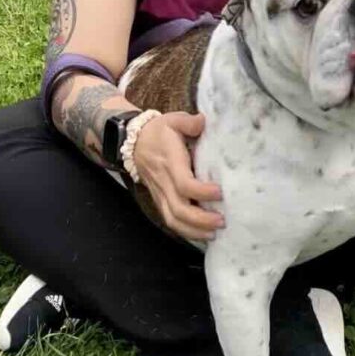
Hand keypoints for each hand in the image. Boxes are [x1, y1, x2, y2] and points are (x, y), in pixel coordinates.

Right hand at [132, 111, 222, 242]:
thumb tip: (203, 122)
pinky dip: (185, 231)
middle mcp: (164, 182)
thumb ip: (189, 122)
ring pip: (173, 219)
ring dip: (193, 230)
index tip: (220, 192)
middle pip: (179, 209)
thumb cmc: (158, 132)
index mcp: (170, 162)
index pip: (184, 183)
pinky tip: (202, 235)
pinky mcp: (159, 200)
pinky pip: (170, 221)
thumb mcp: (173, 120)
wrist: (132, 143)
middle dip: (200, 219)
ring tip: (214, 233)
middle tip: (222, 221)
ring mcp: (160, 194)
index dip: (201, 191)